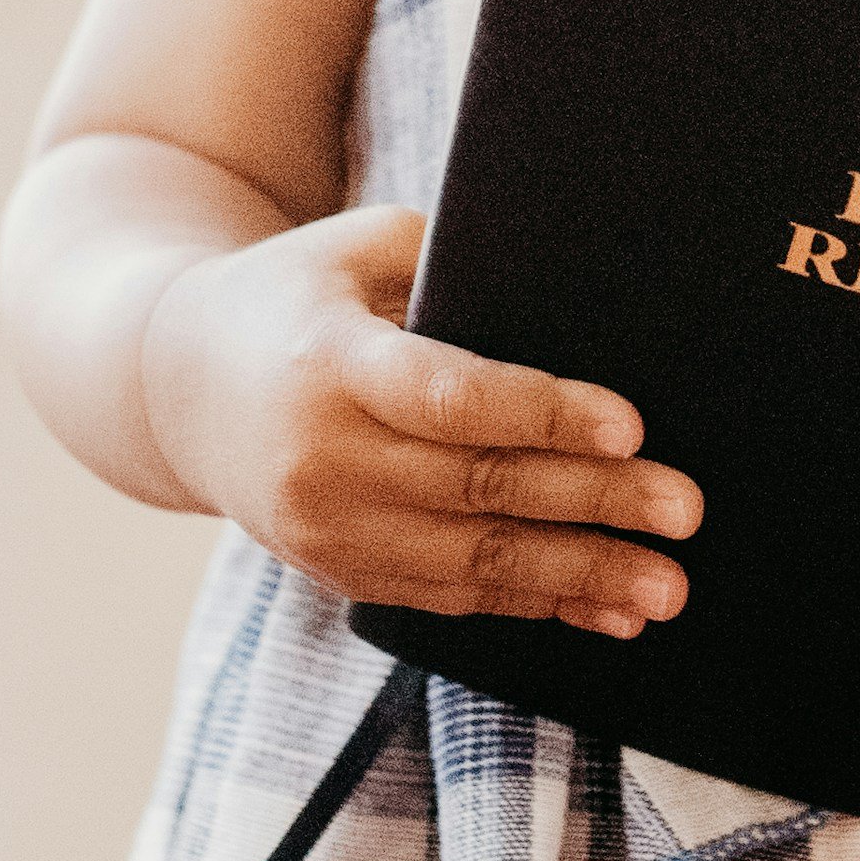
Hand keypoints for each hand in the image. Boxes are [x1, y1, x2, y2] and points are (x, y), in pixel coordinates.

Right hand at [139, 203, 699, 637]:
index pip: (450, 397)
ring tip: (667, 587)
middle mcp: (324, 459)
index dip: (543, 412)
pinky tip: (608, 611)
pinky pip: (454, 598)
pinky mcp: (342, 575)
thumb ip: (449, 264)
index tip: (631, 424)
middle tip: (686, 510)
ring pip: (475, 563)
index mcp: (331, 365)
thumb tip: (572, 293)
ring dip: (581, 578)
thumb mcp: (356, 248)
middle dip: (595, 503)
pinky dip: (537, 606)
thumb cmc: (298, 295)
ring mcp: (329, 531)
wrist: (174, 388)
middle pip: (480, 489)